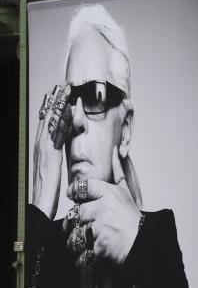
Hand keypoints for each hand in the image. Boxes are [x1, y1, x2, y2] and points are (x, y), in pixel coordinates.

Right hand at [32, 85, 67, 219]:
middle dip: (55, 100)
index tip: (60, 95)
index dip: (53, 109)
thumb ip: (53, 160)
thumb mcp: (51, 172)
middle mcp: (40, 145)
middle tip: (63, 84)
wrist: (38, 204)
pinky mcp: (49, 152)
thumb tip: (57, 154)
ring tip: (66, 88)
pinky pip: (57, 131)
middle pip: (48, 117)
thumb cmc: (46, 192)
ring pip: (52, 120)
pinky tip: (69, 107)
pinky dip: (62, 117)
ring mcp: (43, 148)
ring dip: (59, 103)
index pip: (47, 124)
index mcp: (42, 149)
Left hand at [71, 179, 140, 265]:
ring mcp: (100, 227)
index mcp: (110, 194)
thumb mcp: (128, 196)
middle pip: (76, 214)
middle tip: (90, 229)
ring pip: (74, 235)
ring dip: (79, 242)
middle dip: (78, 224)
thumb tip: (117, 152)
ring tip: (94, 243)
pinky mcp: (98, 245)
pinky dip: (84, 260)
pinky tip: (94, 256)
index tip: (74, 197)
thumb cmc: (136, 224)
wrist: (146, 248)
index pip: (81, 187)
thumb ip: (119, 176)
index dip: (74, 192)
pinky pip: (81, 254)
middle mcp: (103, 208)